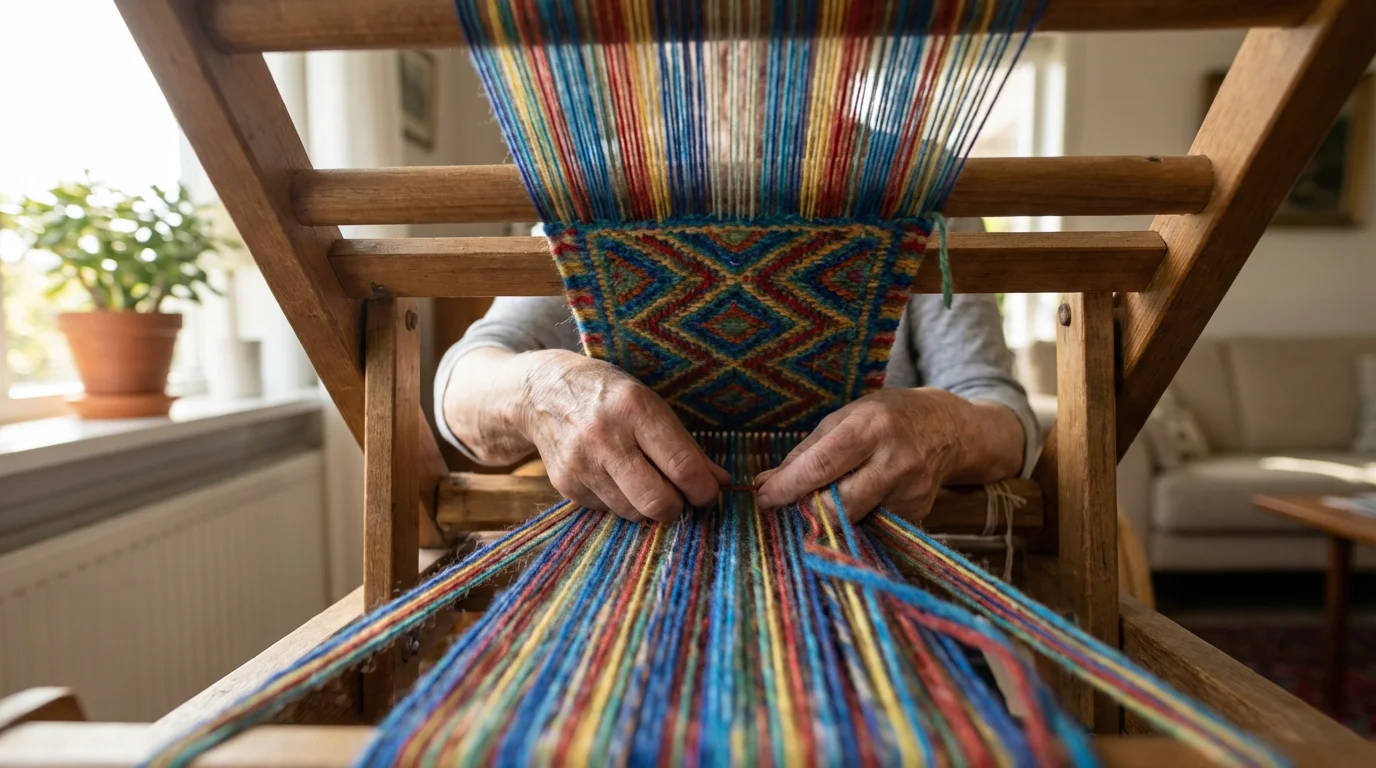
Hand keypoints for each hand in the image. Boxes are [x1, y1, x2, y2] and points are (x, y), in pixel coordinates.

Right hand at [517, 350, 729, 522]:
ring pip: (634, 513)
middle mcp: (606, 438)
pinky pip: (608, 511)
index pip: (682, 467)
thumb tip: (721, 482)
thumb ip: (686, 446)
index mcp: (635, 409)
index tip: (709, 493)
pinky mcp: (566, 485)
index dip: (704, 490)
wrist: (541, 392)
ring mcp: (582, 464)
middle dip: (678, 507)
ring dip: (648, 506)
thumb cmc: (608, 395)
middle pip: (658, 502)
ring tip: (645, 481)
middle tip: (680, 495)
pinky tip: (614, 476)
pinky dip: (620, 501)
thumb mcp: (650, 404)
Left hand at [755, 388, 1022, 520]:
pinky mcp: (918, 514)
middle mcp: (895, 462)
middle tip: (787, 505)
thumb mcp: (846, 417)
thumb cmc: (888, 416)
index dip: (787, 488)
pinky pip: (872, 525)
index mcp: (871, 428)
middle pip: (837, 506)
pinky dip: (855, 519)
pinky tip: (859, 500)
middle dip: (804, 510)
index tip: (763, 498)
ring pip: (853, 521)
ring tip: (824, 498)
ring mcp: (910, 493)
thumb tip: (765, 483)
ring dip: (829, 517)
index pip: (821, 467)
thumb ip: (805, 451)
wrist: (950, 428)